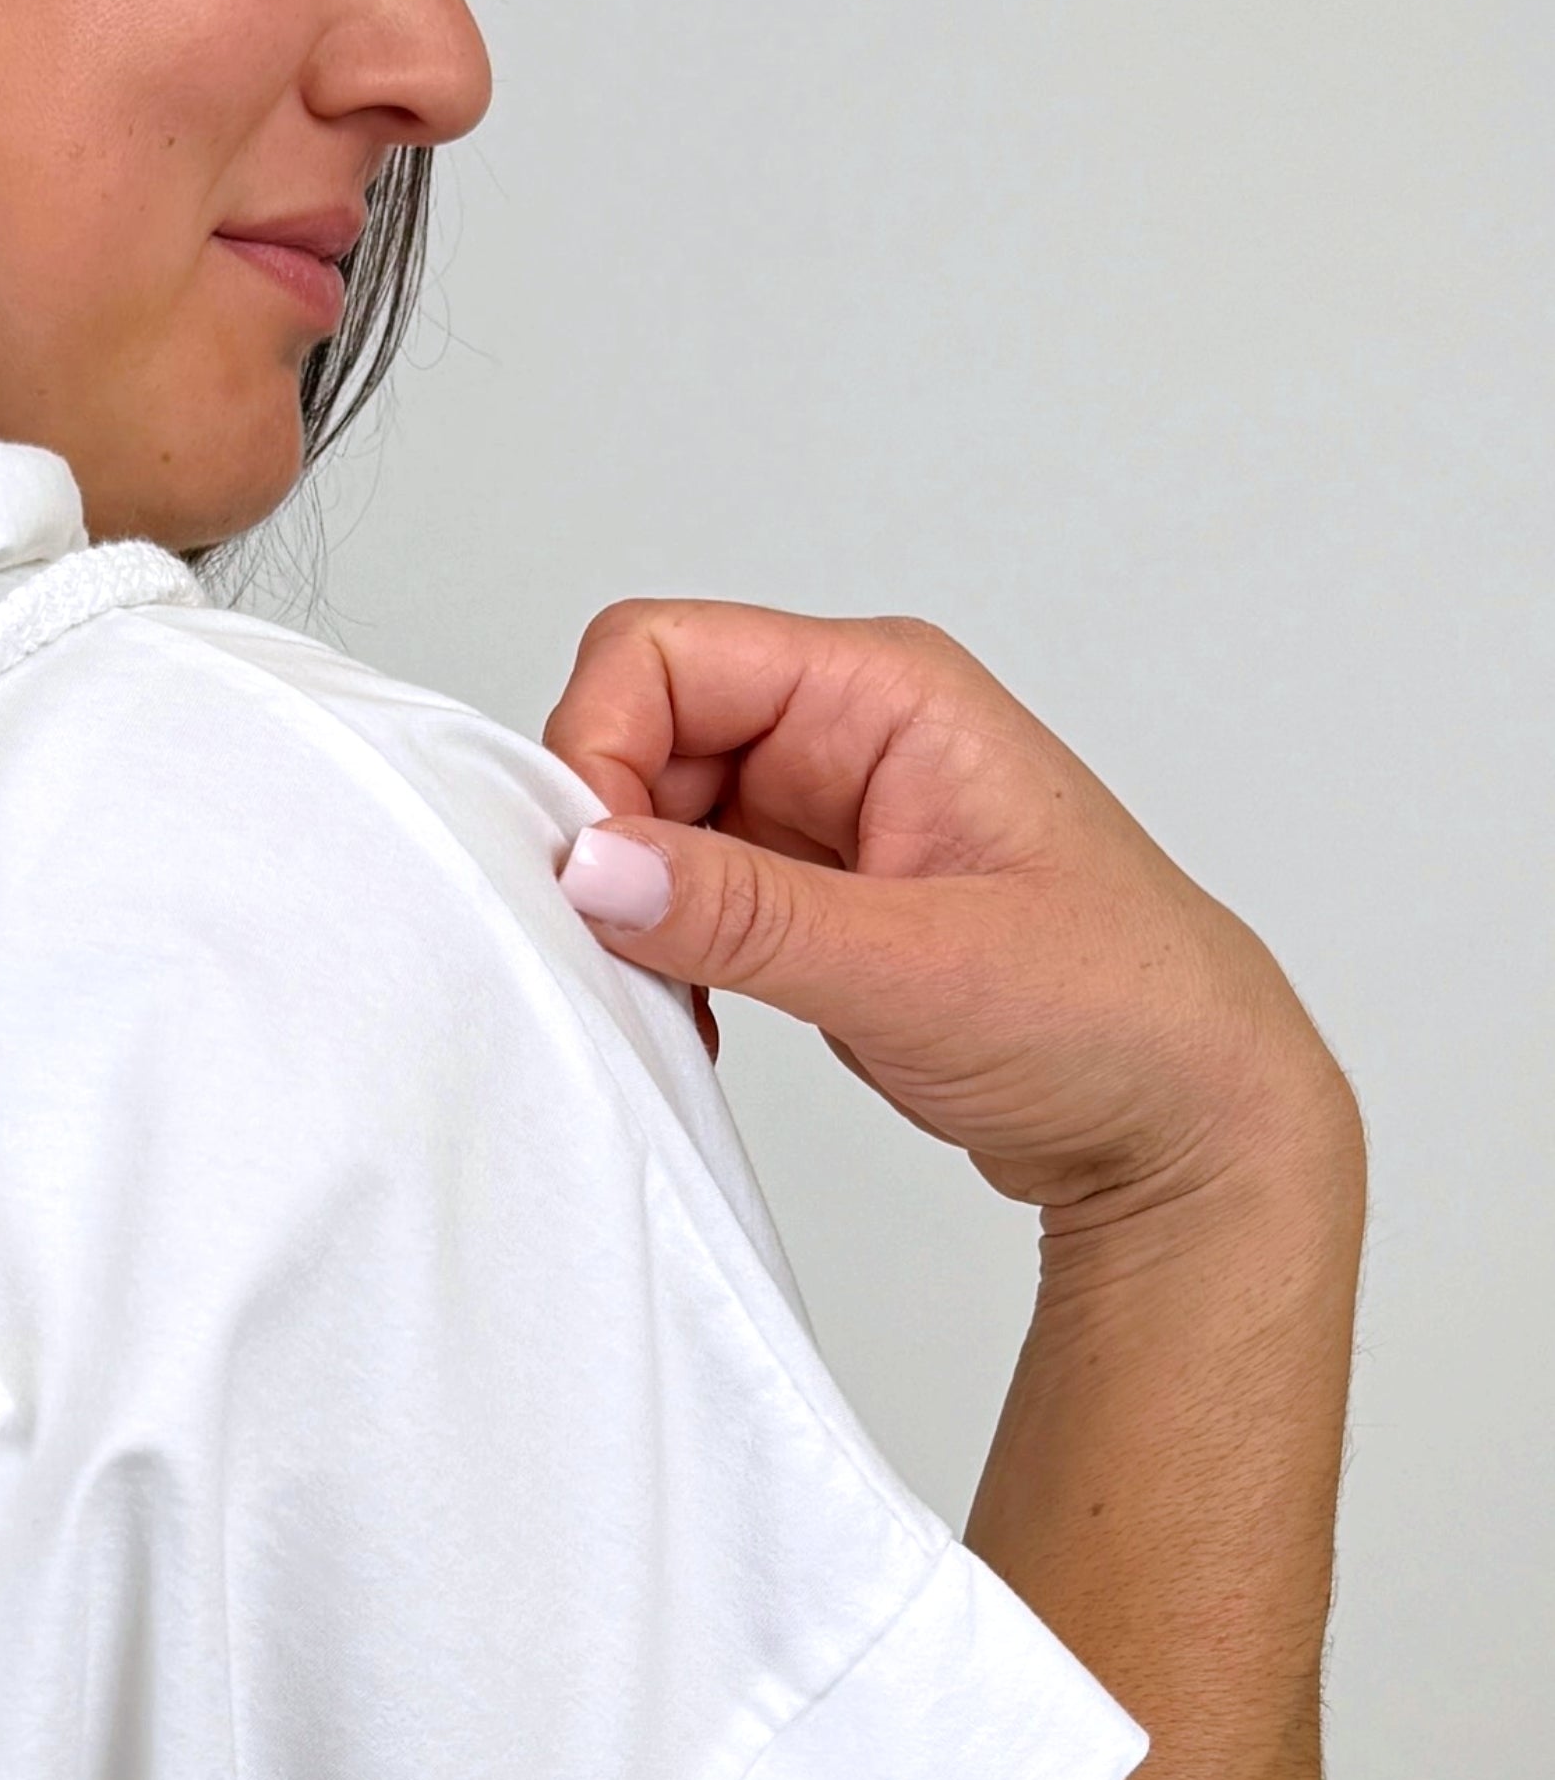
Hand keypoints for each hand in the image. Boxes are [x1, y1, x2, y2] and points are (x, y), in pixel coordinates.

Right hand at [544, 602, 1346, 1220]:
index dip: (600, 752)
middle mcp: (848, 731)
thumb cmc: (1118, 1017)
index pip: (665, 656)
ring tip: (683, 999)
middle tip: (629, 954)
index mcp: (886, 691)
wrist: (1186, 1124)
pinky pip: (688, 890)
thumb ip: (743, 915)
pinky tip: (705, 1016)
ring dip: (637, 906)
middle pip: (644, 730)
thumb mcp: (919, 967)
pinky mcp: (813, 893)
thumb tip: (593, 868)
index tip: (594, 877)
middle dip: (611, 841)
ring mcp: (826, 813)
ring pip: (654, 816)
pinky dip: (666, 949)